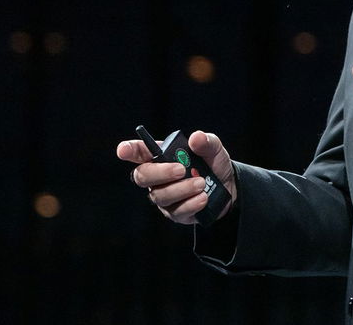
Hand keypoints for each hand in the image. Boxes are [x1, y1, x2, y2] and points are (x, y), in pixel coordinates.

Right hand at [116, 130, 236, 223]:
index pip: (139, 152)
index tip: (123, 150)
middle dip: (160, 173)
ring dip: (182, 189)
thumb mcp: (213, 148)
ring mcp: (164, 196)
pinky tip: (203, 198)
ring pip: (160, 195)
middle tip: (181, 170)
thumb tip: (196, 138)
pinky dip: (190, 204)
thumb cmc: (212, 163)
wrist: (229, 186)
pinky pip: (176, 211)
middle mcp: (157, 177)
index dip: (128, 150)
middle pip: (142, 176)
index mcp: (161, 156)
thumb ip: (205, 142)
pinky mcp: (175, 213)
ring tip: (201, 183)